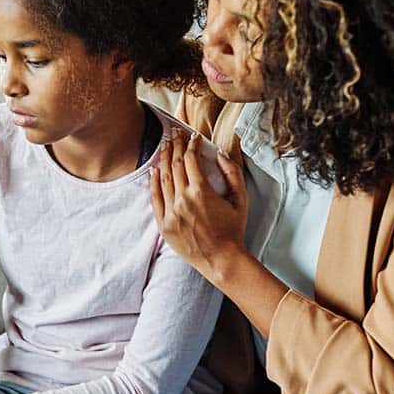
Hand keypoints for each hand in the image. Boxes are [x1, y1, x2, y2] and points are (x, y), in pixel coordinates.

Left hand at [150, 130, 248, 280]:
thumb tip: (220, 153)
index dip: (191, 145)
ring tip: (165, 147)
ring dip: (163, 160)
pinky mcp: (163, 224)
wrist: (222, 259)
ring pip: (163, 179)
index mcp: (201, 192)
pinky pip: (155, 198)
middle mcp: (183, 200)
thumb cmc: (233, 229)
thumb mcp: (241, 199)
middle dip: (175, 146)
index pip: (190, 159)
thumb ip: (232, 173)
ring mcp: (171, 213)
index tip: (193, 137)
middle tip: (175, 135)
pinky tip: (154, 170)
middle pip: (174, 165)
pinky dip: (153, 182)